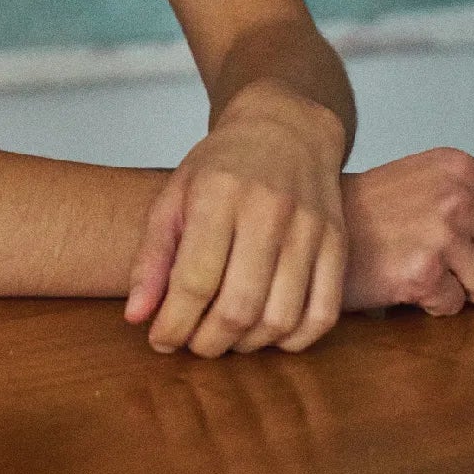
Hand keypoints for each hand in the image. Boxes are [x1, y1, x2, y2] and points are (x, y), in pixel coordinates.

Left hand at [124, 79, 348, 356]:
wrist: (286, 128)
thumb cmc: (222, 165)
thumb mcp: (174, 195)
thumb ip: (152, 257)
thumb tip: (136, 316)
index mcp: (218, 193)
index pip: (195, 279)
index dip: (174, 322)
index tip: (160, 340)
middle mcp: (268, 210)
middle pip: (239, 306)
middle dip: (209, 342)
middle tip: (193, 344)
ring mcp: (309, 228)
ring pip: (281, 318)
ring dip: (248, 345)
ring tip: (226, 338)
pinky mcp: (337, 244)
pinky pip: (323, 313)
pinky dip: (294, 340)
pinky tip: (267, 333)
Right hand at [339, 147, 473, 313]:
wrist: (310, 226)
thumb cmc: (370, 211)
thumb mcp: (428, 183)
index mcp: (459, 166)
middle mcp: (455, 193)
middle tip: (437, 256)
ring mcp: (440, 232)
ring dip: (462, 289)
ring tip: (423, 268)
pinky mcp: (423, 271)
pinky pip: (456, 306)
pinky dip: (431, 303)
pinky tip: (402, 279)